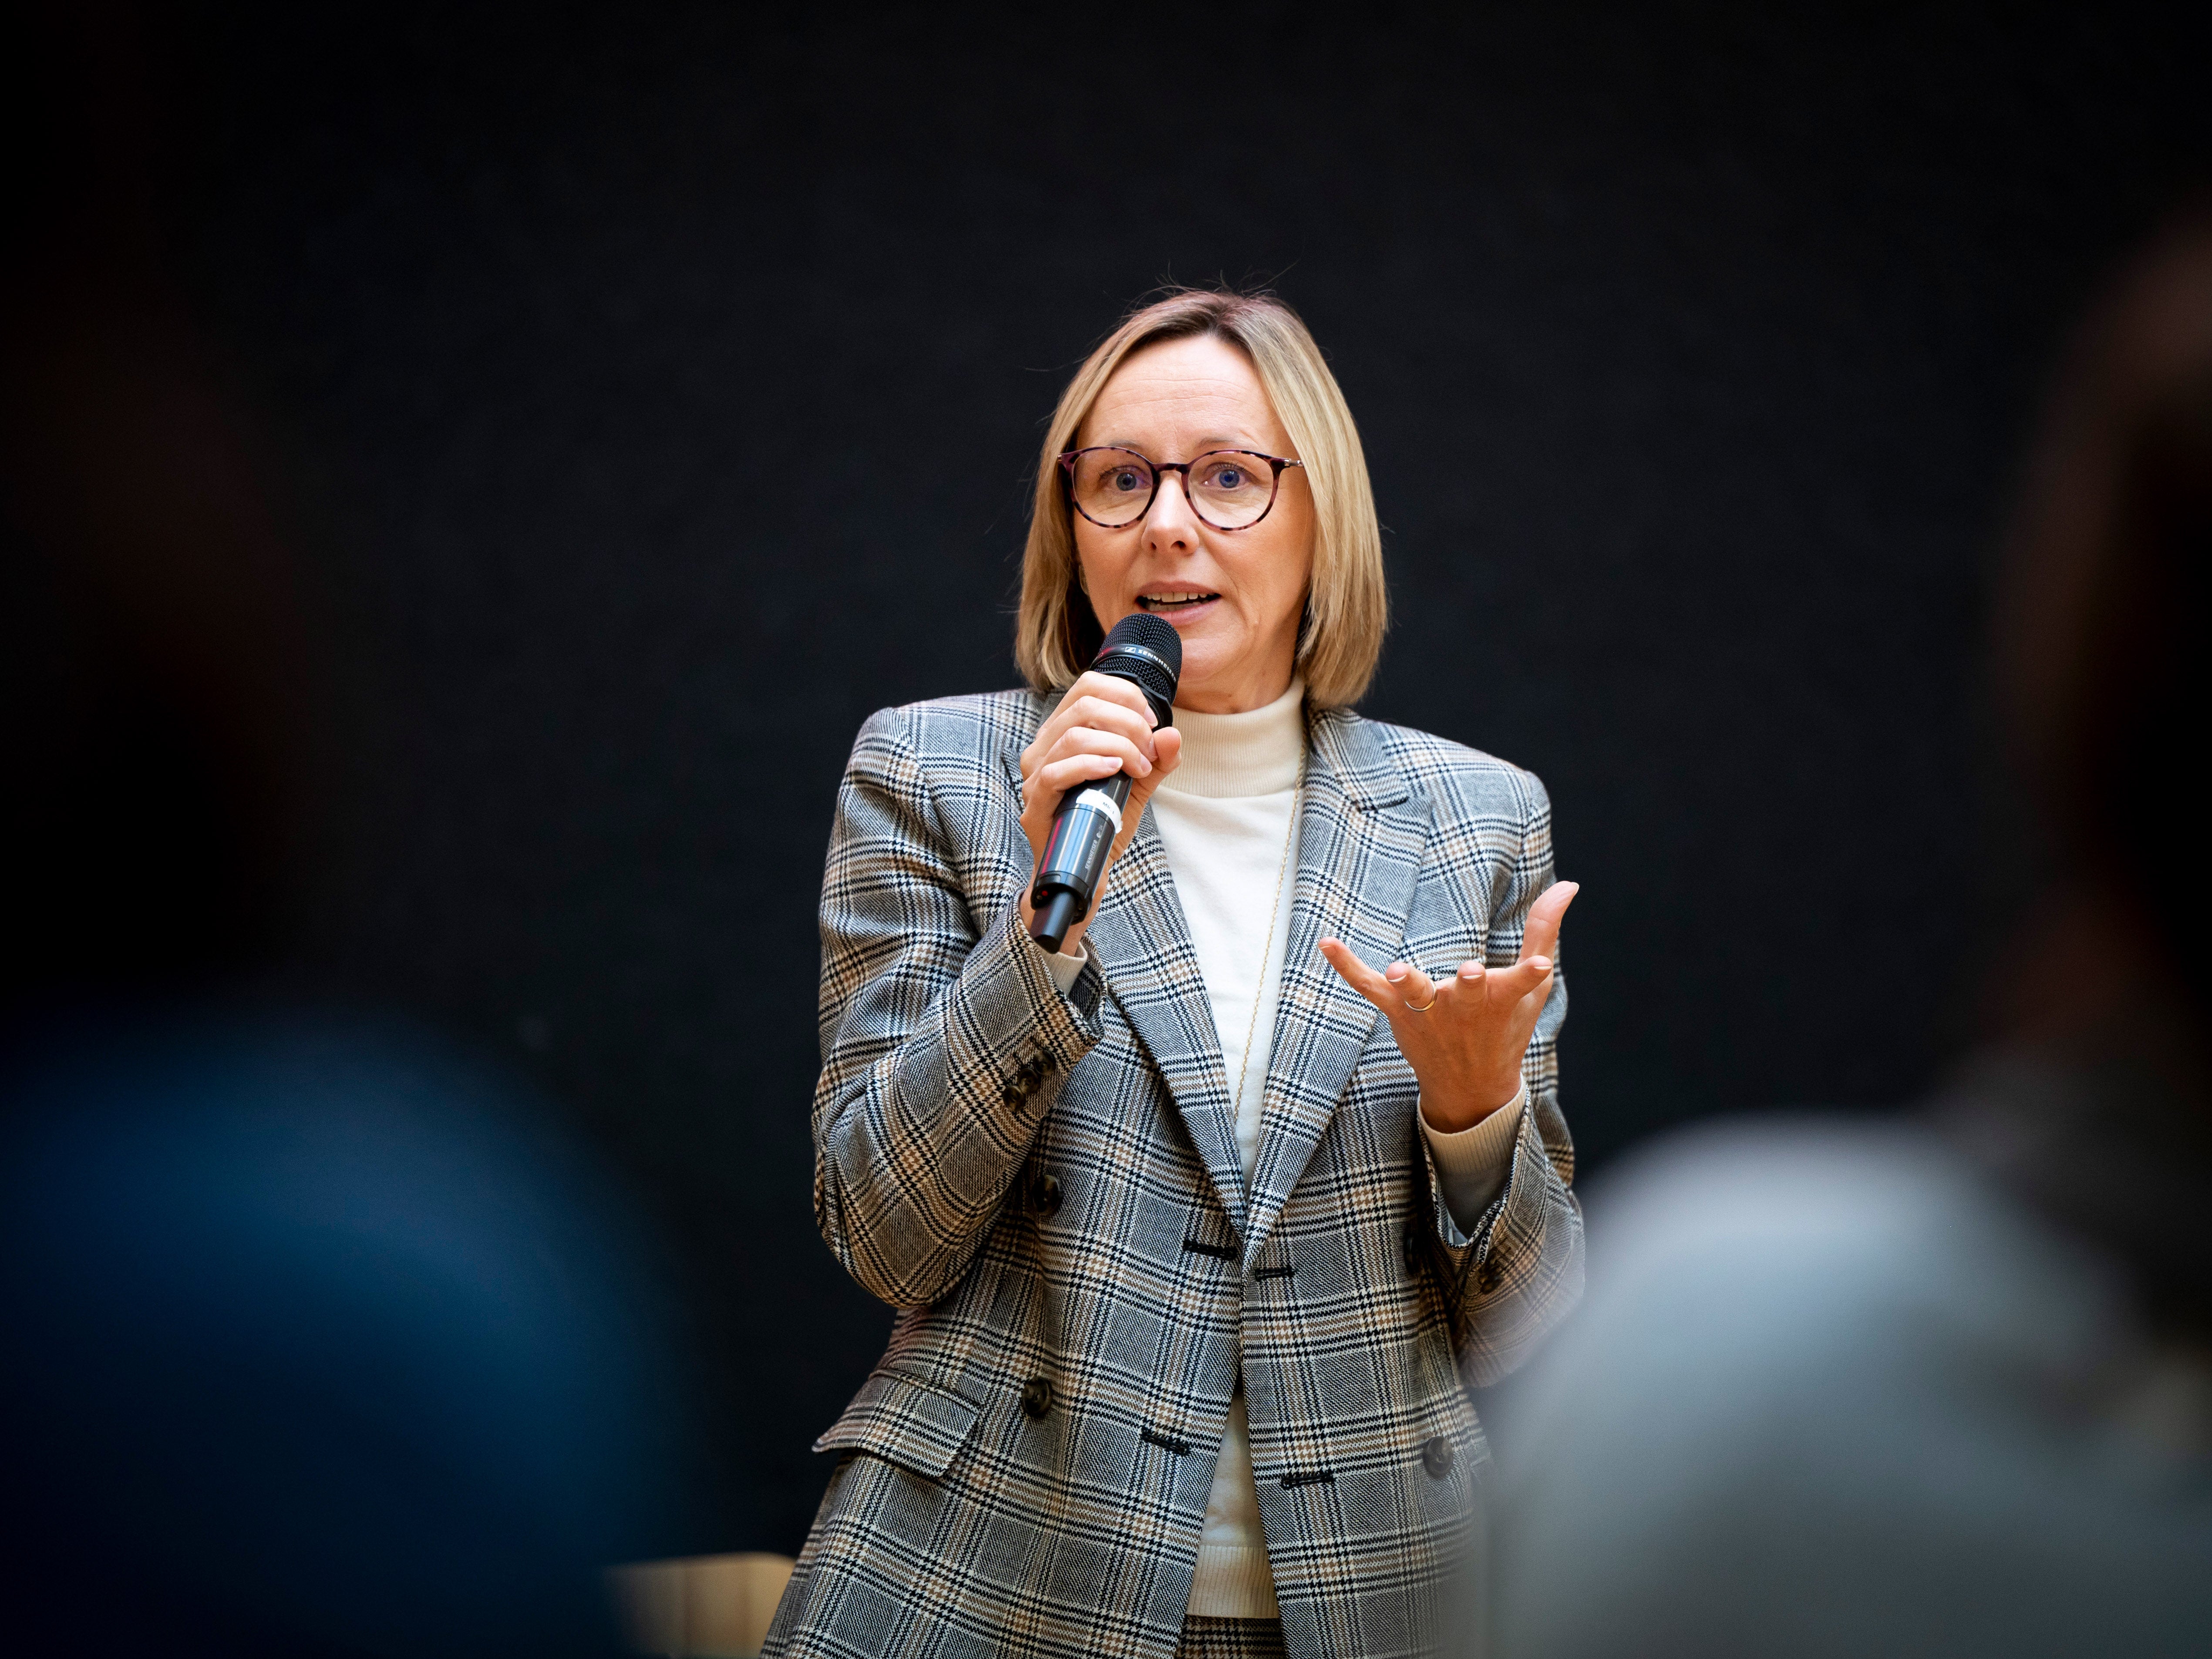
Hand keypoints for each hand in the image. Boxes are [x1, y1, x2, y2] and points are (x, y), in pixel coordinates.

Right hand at [1016, 671, 1183, 954]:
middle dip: (1127, 722)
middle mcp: (1044, 747)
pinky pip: (1056, 772)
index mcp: (1064, 733)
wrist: (1085, 871)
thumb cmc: (1104, 823)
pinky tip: (1115, 771)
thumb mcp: (1139, 786)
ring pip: (1074, 736)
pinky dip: (1091, 765)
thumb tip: (1172, 734)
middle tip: (1149, 749)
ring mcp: (1035, 775)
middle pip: (1083, 705)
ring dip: (1118, 745)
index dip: (1124, 694)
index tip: (1152, 720)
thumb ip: (1158, 760)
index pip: (1087, 687)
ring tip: (1139, 767)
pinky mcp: (1035, 803)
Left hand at [1320, 881, 1578, 1132]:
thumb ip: (1545, 932)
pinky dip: (1347, 967)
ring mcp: (1429, 1011)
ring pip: (1417, 995)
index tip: (1539, 968)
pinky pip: (1368, 988)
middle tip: (1471, 973)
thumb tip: (1569, 884)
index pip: (1522, 984)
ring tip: (1397, 970)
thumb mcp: (1533, 987)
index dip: (1530, 975)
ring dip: (1409, 982)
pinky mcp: (1398, 1011)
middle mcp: (1466, 1008)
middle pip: (1468, 993)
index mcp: (1503, 999)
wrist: (1469, 1086)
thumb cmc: (1505, 1027)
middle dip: (1470, 983)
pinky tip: (1327, 942)